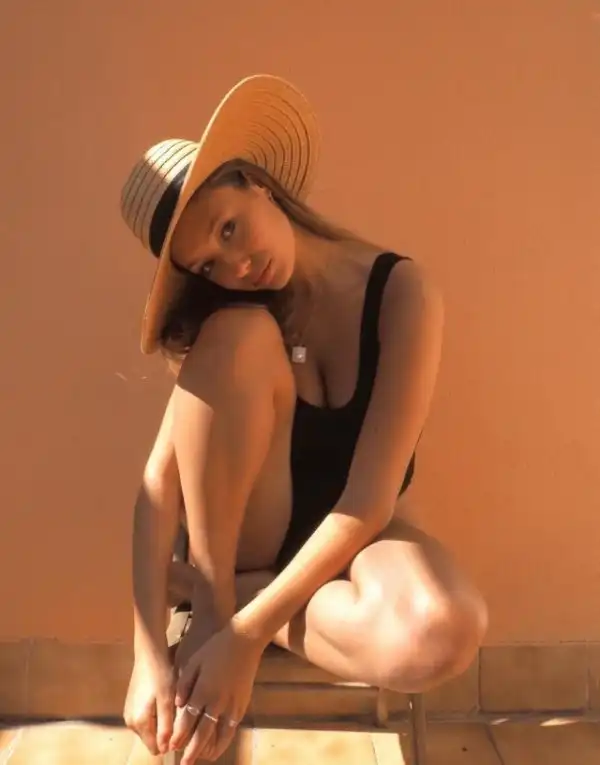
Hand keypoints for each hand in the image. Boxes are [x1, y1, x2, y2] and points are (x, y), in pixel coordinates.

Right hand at [123, 652, 175, 755]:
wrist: (149, 653)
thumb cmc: (160, 675)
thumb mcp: (167, 701)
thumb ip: (166, 726)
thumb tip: (166, 749)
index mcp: (139, 723)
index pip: (154, 748)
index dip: (169, 742)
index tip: (180, 729)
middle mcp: (130, 722)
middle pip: (150, 739)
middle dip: (164, 733)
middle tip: (177, 716)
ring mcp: (128, 713)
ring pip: (148, 729)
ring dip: (159, 723)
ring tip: (171, 708)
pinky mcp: (130, 704)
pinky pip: (145, 718)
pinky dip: (154, 715)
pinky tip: (163, 701)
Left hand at [169, 623, 264, 762]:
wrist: (245, 640)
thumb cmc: (216, 648)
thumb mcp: (194, 661)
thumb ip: (184, 683)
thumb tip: (178, 704)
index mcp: (203, 690)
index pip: (188, 719)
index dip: (179, 735)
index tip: (171, 747)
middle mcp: (217, 701)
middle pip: (202, 732)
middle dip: (192, 750)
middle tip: (184, 764)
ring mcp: (232, 703)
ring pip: (220, 734)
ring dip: (209, 748)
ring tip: (202, 758)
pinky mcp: (243, 702)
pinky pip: (233, 726)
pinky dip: (225, 739)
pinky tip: (220, 745)